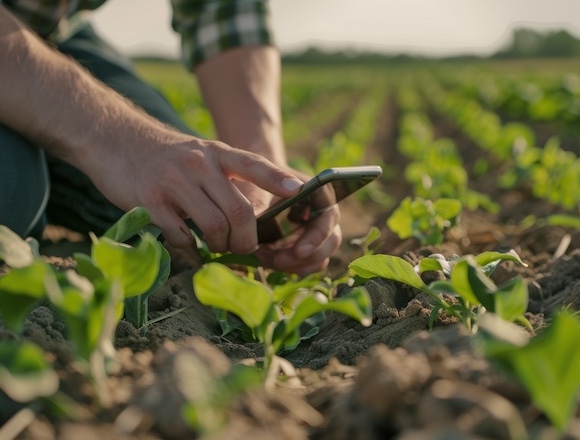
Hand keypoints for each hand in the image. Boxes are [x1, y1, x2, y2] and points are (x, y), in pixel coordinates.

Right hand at [86, 133, 303, 254]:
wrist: (116, 140)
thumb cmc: (168, 156)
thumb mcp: (201, 154)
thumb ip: (226, 177)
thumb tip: (255, 216)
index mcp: (217, 153)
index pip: (254, 164)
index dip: (277, 179)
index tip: (298, 191)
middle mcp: (199, 164)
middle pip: (239, 210)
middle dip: (247, 238)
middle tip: (243, 248)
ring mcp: (174, 182)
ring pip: (214, 226)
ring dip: (220, 245)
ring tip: (216, 246)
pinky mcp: (150, 200)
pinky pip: (181, 235)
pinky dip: (189, 247)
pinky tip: (186, 241)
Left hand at [242, 169, 342, 275]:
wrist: (252, 181)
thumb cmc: (257, 175)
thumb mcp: (257, 181)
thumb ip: (264, 195)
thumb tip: (273, 210)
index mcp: (319, 192)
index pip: (329, 216)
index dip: (318, 235)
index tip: (299, 250)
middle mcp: (323, 213)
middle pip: (330, 241)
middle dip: (308, 256)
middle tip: (280, 261)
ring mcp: (315, 231)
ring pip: (320, 256)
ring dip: (298, 264)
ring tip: (269, 260)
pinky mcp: (304, 245)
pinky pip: (307, 264)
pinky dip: (291, 267)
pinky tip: (269, 261)